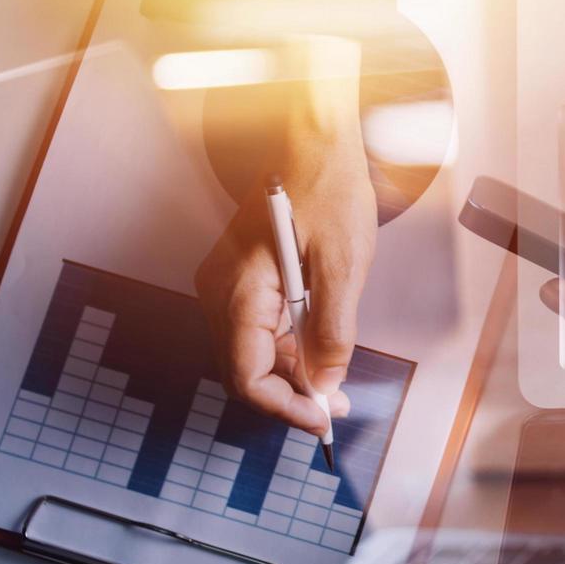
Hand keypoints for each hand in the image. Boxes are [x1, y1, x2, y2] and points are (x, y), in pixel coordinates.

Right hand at [194, 42, 377, 434]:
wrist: (314, 142)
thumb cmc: (328, 191)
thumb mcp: (343, 266)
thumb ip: (333, 331)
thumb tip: (326, 383)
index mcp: (239, 290)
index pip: (246, 374)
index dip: (283, 406)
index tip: (321, 421)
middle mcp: (220, 291)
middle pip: (246, 367)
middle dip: (291, 395)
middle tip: (337, 409)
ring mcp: (226, 284)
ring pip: (253, 351)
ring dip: (292, 373)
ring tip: (336, 387)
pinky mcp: (240, 278)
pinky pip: (258, 327)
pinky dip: (289, 346)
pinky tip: (321, 351)